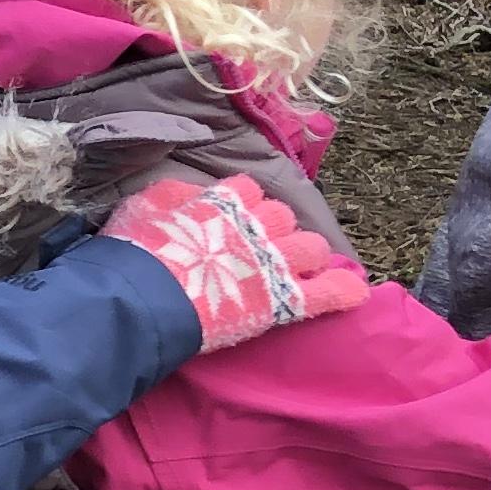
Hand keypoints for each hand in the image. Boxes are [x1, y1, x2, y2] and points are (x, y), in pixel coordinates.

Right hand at [95, 172, 371, 352]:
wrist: (142, 297)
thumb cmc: (135, 252)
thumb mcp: (142, 206)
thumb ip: (173, 195)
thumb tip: (191, 194)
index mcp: (227, 199)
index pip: (248, 190)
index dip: (242, 206)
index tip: (232, 221)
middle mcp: (259, 224)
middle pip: (283, 217)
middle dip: (274, 231)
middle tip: (257, 251)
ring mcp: (278, 261)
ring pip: (314, 248)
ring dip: (306, 257)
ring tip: (296, 272)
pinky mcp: (287, 299)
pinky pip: (330, 291)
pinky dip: (344, 290)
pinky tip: (354, 292)